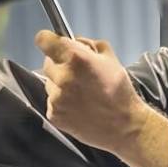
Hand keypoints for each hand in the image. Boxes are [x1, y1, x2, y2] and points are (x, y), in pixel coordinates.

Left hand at [35, 31, 148, 151]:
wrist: (123, 126)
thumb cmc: (119, 93)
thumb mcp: (110, 58)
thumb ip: (88, 44)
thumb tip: (74, 41)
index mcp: (76, 58)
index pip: (43, 40)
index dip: (48, 40)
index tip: (51, 43)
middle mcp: (63, 77)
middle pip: (47, 62)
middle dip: (59, 64)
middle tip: (78, 74)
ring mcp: (56, 98)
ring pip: (49, 83)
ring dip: (60, 84)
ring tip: (81, 93)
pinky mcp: (54, 114)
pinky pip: (51, 101)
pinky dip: (61, 102)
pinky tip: (78, 106)